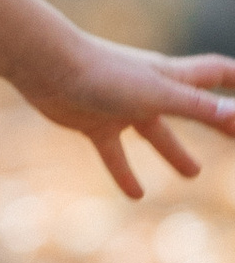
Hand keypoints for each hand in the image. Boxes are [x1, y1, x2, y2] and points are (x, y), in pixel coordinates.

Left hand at [13, 32, 234, 197]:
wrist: (47, 67)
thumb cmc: (105, 74)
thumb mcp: (159, 96)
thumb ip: (199, 108)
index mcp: (172, 76)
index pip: (217, 73)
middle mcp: (150, 89)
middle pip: (192, 107)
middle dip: (214, 121)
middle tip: (233, 138)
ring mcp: (122, 106)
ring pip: (155, 133)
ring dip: (174, 152)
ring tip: (193, 174)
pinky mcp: (94, 123)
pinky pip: (114, 152)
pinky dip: (125, 172)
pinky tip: (135, 195)